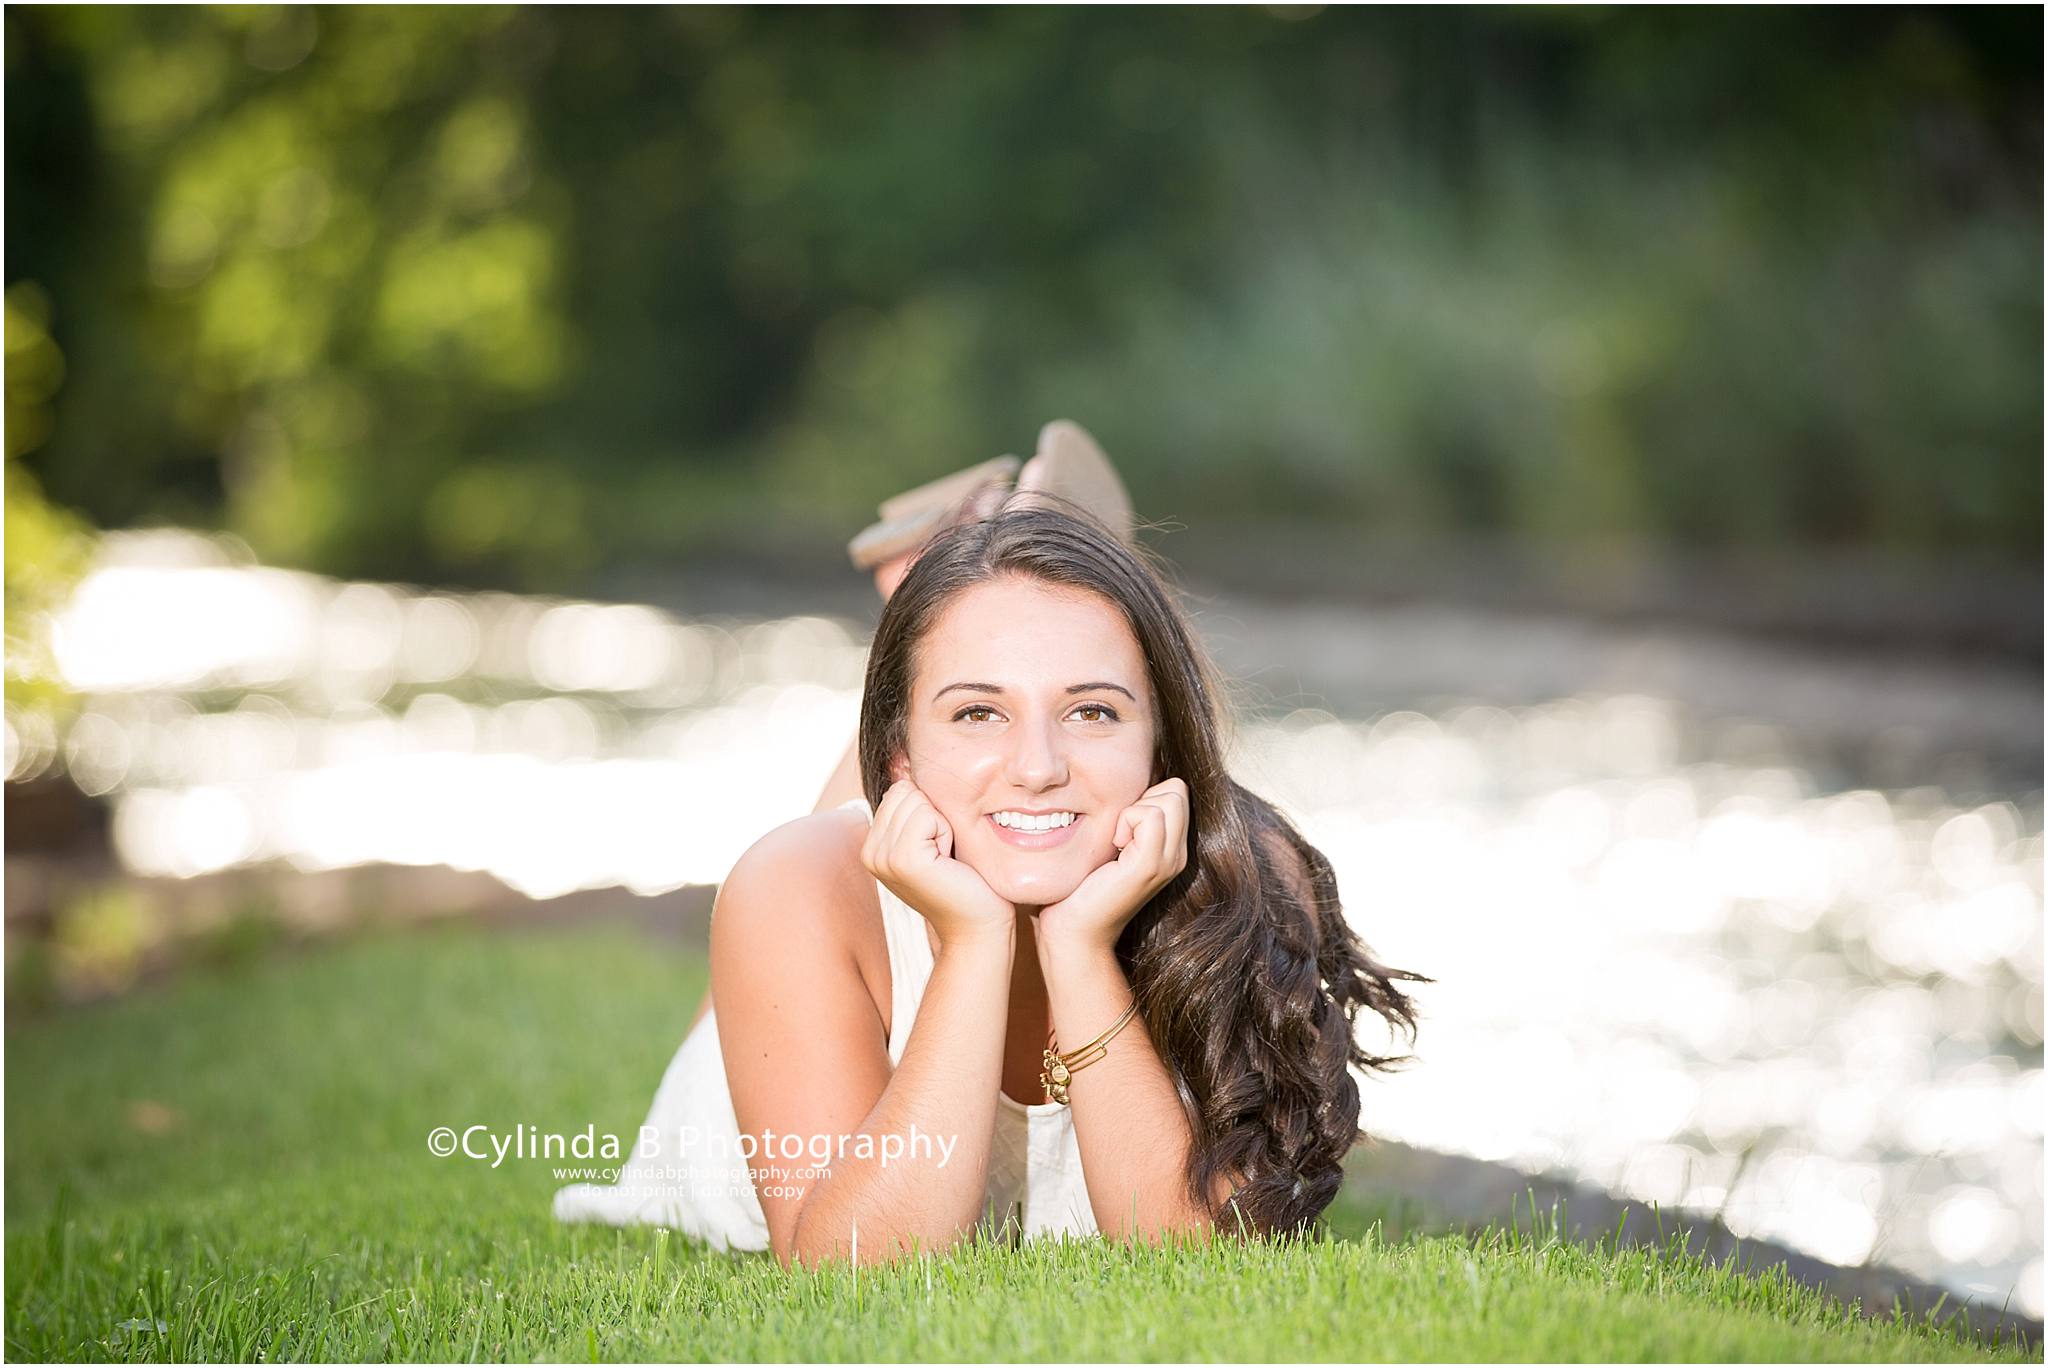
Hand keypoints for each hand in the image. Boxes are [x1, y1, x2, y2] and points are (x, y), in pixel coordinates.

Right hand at [861, 779, 1015, 948]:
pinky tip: (948, 862)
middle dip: (935, 814)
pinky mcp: (903, 860)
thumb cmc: (966, 880)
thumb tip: (903, 758)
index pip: (900, 790)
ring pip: (916, 800)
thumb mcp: (934, 837)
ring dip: (942, 824)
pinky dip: (947, 832)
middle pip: (906, 791)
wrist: (978, 926)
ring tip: (946, 859)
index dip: (930, 810)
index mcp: (873, 845)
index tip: (938, 848)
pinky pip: (927, 815)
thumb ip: (916, 807)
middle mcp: (870, 852)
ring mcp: (882, 858)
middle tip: (944, 855)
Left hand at [1037, 778, 1189, 955]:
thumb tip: (1123, 781)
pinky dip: (1127, 820)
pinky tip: (1114, 846)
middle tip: (1118, 831)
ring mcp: (1168, 861)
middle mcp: (1177, 854)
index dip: (1146, 795)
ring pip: (1170, 798)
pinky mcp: (1150, 865)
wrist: (1075, 930)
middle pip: (1178, 789)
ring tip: (1116, 840)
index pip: (1177, 791)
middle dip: (1143, 797)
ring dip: (1133, 809)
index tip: (1120, 824)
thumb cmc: (1082, 885)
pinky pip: (1151, 815)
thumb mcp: (1112, 844)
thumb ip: (1126, 818)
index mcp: (1171, 847)